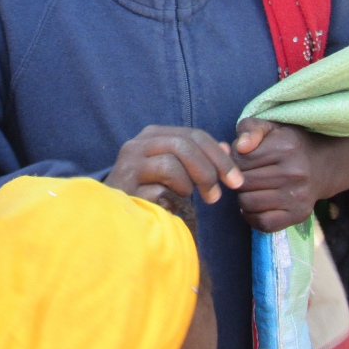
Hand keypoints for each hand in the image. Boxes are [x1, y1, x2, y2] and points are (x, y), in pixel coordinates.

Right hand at [105, 124, 242, 204]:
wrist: (113, 213)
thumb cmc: (148, 190)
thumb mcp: (177, 170)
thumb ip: (199, 157)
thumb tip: (226, 147)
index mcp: (153, 135)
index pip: (194, 135)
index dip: (220, 157)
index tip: (235, 181)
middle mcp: (138, 144)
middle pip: (184, 145)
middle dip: (208, 171)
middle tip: (215, 195)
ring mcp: (129, 164)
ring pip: (171, 164)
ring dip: (187, 186)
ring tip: (185, 198)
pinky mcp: (125, 186)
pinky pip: (159, 190)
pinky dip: (170, 200)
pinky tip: (167, 206)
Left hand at [233, 118, 327, 232]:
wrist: (321, 165)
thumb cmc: (287, 144)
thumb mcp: (270, 127)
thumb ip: (250, 128)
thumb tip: (239, 147)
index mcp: (285, 147)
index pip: (241, 159)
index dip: (235, 160)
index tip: (243, 159)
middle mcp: (295, 172)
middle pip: (243, 182)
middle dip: (238, 179)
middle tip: (247, 175)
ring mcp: (298, 196)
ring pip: (248, 203)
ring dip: (243, 197)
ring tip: (251, 189)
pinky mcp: (299, 214)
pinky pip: (263, 223)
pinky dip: (252, 217)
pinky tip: (255, 205)